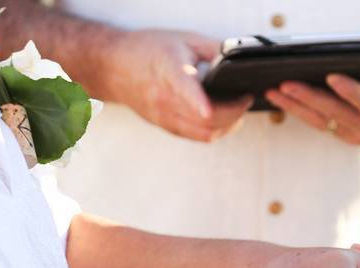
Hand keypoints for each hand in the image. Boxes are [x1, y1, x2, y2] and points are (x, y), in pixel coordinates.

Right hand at [105, 29, 252, 141]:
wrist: (113, 67)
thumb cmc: (150, 49)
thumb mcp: (184, 40)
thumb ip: (214, 50)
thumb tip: (240, 63)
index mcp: (168, 70)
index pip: (183, 88)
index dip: (197, 101)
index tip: (208, 109)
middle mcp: (164, 98)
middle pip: (204, 118)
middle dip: (234, 112)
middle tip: (246, 99)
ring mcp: (163, 116)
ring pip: (203, 133)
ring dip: (228, 125)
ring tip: (238, 110)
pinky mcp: (165, 126)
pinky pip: (196, 136)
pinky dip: (215, 130)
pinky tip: (224, 119)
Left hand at [264, 60, 359, 143]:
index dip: (352, 91)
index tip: (333, 77)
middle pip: (336, 113)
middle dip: (310, 98)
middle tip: (286, 84)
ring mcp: (357, 134)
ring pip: (322, 121)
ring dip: (296, 107)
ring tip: (272, 92)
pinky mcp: (346, 133)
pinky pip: (319, 123)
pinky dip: (299, 111)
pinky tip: (281, 98)